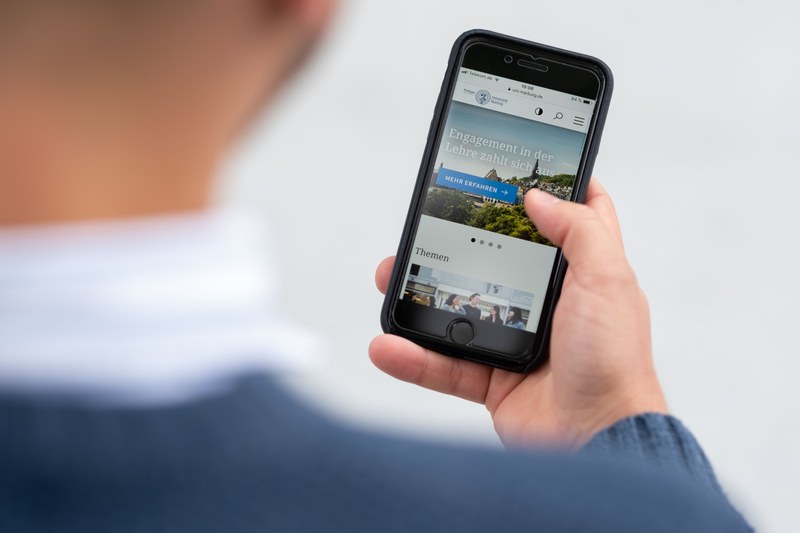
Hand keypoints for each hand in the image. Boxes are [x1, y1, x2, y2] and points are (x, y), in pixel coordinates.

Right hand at [369, 180, 666, 447]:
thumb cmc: (614, 363)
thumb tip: (540, 198)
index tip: (518, 175)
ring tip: (388, 278)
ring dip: (420, 297)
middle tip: (426, 226)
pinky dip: (415, 357)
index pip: (570, 223)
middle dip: (457, 244)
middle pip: (494, 262)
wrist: (597, 440)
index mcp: (580, 277)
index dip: (549, 195)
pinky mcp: (494, 380)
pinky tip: (388, 345)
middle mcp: (548, 306)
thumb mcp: (608, 282)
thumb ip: (581, 232)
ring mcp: (517, 341)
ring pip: (460, 311)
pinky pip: (446, 365)